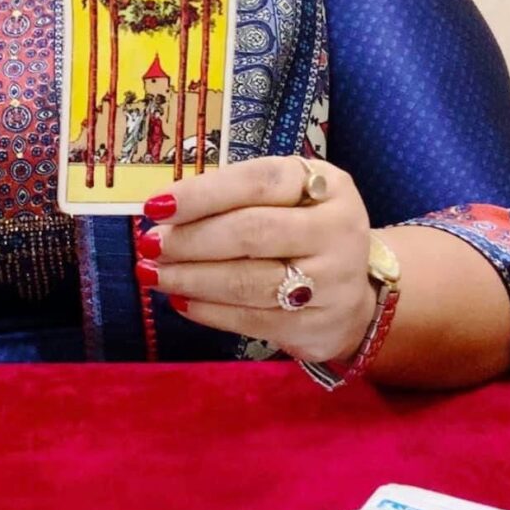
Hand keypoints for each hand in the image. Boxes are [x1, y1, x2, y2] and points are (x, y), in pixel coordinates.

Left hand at [136, 157, 375, 363]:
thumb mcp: (285, 196)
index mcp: (327, 186)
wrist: (358, 291)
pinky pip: (252, 320)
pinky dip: (209, 311)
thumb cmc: (303, 228)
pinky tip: (180, 299)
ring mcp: (334, 284)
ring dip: (191, 278)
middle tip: (150, 244)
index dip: (202, 193)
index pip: (257, 181)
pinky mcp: (318, 328)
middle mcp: (338, 232)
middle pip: (251, 233)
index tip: (156, 206)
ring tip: (153, 273)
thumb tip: (164, 211)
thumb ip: (235, 196)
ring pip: (248, 282)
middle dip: (191, 240)